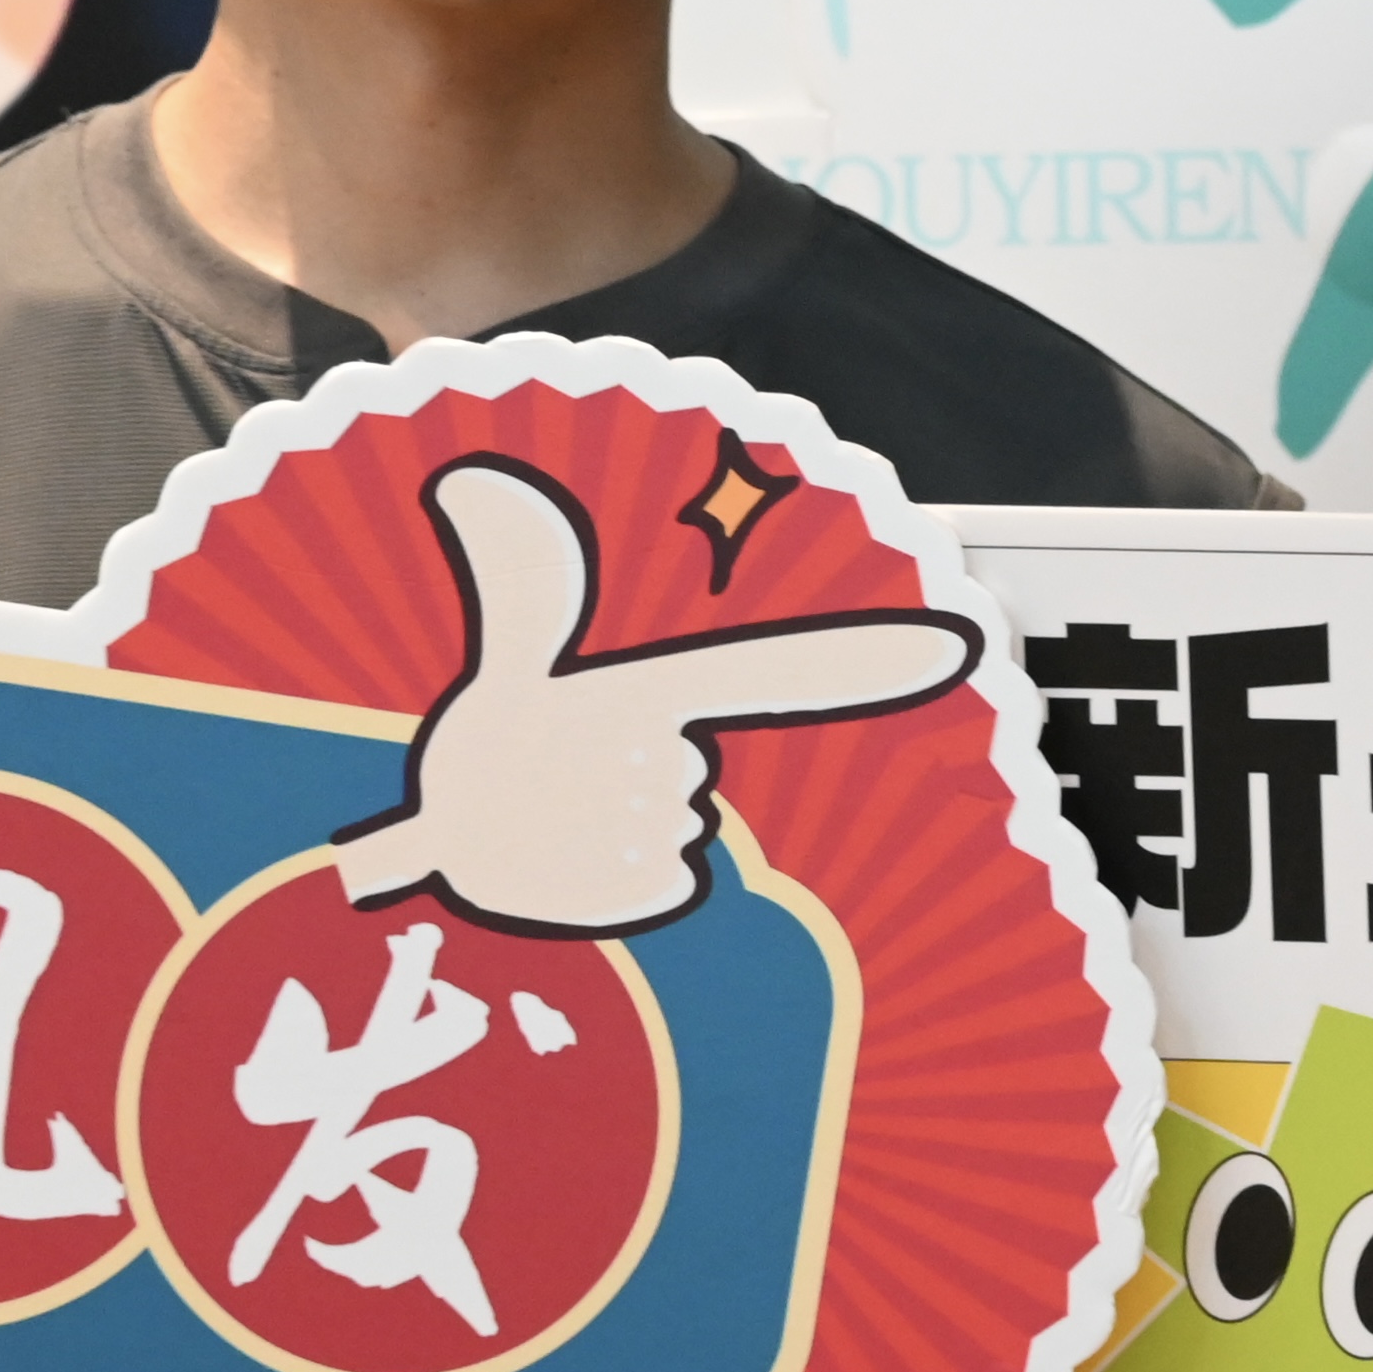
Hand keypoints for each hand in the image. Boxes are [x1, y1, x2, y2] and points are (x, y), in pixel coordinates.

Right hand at [334, 456, 974, 933]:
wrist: (418, 869)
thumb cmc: (470, 759)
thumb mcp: (501, 670)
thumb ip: (527, 584)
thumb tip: (479, 480)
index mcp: (631, 693)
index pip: (762, 667)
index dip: (858, 657)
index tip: (954, 645)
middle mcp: (656, 760)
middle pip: (697, 758)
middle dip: (642, 766)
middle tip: (565, 774)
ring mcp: (654, 828)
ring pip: (688, 817)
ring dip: (630, 820)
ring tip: (560, 819)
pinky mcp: (648, 891)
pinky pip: (674, 876)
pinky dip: (629, 878)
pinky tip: (573, 865)